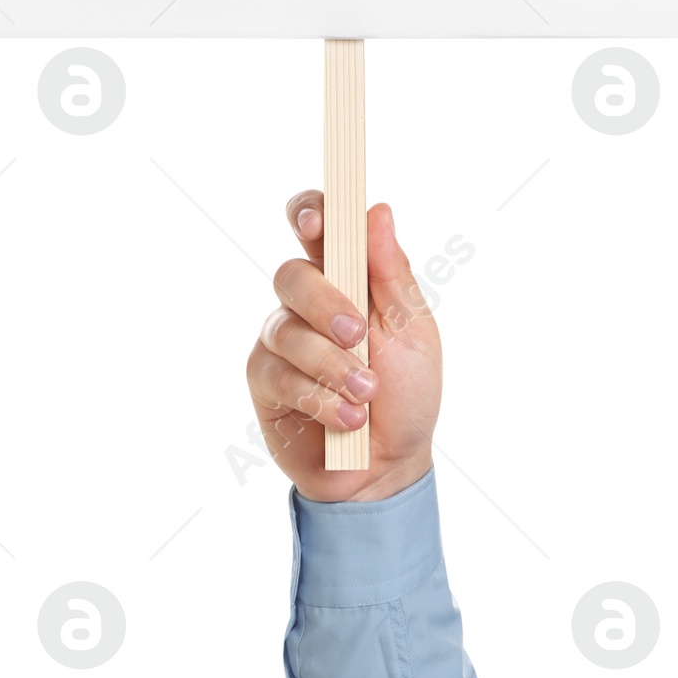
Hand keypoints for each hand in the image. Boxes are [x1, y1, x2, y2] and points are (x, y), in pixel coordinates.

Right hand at [247, 191, 440, 502]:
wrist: (390, 467)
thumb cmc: (406, 393)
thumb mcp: (413, 331)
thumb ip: (392, 272)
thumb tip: (378, 210)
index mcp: (346, 275)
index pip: (315, 223)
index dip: (308, 212)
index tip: (317, 224)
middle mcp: (306, 301)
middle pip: (291, 273)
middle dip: (325, 304)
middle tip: (357, 335)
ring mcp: (281, 339)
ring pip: (286, 329)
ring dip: (332, 364)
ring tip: (367, 394)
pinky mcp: (264, 381)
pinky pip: (279, 374)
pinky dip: (319, 398)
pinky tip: (348, 418)